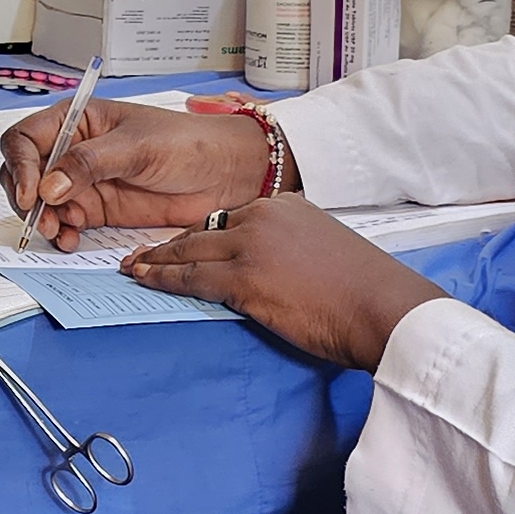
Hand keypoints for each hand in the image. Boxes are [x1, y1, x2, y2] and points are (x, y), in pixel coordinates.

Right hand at [0, 98, 274, 249]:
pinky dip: (61, 234)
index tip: (30, 193)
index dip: (20, 165)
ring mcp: (83, 182)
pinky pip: (65, 223)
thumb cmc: (187, 143)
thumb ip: (89, 164)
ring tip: (58, 233)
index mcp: (77, 121)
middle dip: (25, 196)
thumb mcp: (137, 147)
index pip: (26, 138)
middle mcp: (73, 150)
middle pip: (24, 172)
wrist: (224, 173)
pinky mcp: (98, 209)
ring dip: (42, 219)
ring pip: (40, 203)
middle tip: (41, 217)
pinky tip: (70, 240)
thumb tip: (48, 186)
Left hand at [125, 199, 444, 370]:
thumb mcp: (325, 248)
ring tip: (133, 268)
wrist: (382, 308)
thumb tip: (272, 266)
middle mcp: (264, 216)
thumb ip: (293, 245)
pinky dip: (163, 279)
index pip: (230, 217)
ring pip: (190, 251)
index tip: (183, 244)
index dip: (202, 234)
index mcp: (285, 205)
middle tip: (141, 253)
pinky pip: (191, 278)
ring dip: (156, 261)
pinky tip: (146, 281)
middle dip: (169, 244)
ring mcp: (251, 245)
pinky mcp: (244, 278)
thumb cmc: (364, 290)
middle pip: (203, 229)